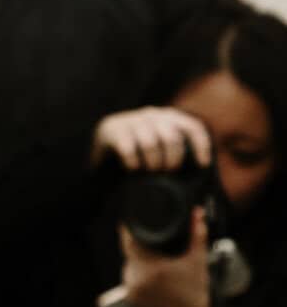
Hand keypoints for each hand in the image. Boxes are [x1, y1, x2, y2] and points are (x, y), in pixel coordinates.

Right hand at [93, 106, 212, 171]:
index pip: (192, 127)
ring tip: (151, 172)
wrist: (103, 144)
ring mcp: (132, 120)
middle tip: (168, 173)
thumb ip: (176, 157)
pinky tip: (133, 168)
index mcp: (169, 117)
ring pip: (150, 143)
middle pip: (171, 137)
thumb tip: (199, 192)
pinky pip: (128, 148)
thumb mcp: (160, 149)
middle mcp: (152, 115)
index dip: (200, 145)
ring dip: (153, 162)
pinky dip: (133, 162)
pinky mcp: (113, 130)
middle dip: (173, 159)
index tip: (203, 164)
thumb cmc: (138, 152)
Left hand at [120, 208, 211, 306]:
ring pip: (129, 265)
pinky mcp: (132, 297)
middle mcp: (138, 280)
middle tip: (154, 244)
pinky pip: (129, 277)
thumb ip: (197, 233)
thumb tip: (197, 212)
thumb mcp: (198, 257)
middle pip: (129, 253)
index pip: (129, 243)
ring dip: (137, 259)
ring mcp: (133, 290)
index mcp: (150, 269)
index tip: (131, 223)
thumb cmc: (196, 287)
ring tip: (156, 259)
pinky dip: (137, 272)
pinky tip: (151, 271)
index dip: (128, 231)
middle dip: (139, 246)